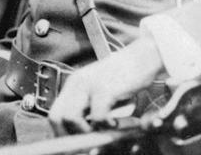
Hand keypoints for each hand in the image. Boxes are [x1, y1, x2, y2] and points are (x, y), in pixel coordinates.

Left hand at [48, 37, 163, 134]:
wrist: (145, 56)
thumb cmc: (126, 77)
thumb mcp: (103, 93)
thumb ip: (92, 111)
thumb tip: (87, 141)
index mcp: (74, 85)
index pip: (55, 115)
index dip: (61, 134)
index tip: (75, 147)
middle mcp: (76, 83)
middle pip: (56, 117)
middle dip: (69, 137)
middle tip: (87, 145)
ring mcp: (89, 85)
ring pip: (71, 119)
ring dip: (86, 133)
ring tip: (104, 131)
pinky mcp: (104, 89)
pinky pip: (97, 118)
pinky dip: (106, 127)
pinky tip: (117, 124)